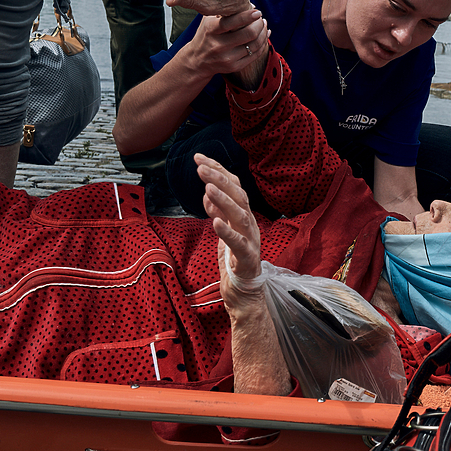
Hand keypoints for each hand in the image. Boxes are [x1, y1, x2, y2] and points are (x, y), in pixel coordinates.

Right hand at [180, 8, 270, 77]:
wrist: (197, 60)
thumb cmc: (206, 35)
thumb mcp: (208, 20)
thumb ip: (224, 10)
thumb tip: (247, 2)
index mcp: (211, 30)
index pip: (231, 22)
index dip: (248, 16)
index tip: (257, 11)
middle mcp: (219, 45)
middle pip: (248, 34)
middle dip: (259, 24)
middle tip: (261, 18)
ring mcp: (227, 58)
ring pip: (255, 45)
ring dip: (263, 33)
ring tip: (263, 25)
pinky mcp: (234, 67)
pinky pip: (255, 54)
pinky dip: (263, 43)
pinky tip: (264, 35)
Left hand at [196, 152, 262, 299]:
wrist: (245, 292)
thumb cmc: (234, 261)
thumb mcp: (223, 231)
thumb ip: (218, 212)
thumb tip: (208, 193)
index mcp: (243, 215)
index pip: (234, 186)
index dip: (218, 170)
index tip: (199, 158)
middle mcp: (250, 224)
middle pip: (238, 195)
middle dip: (219, 179)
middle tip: (200, 168)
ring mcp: (251, 240)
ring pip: (240, 215)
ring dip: (224, 200)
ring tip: (208, 188)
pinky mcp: (248, 258)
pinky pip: (239, 243)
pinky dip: (227, 232)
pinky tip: (215, 222)